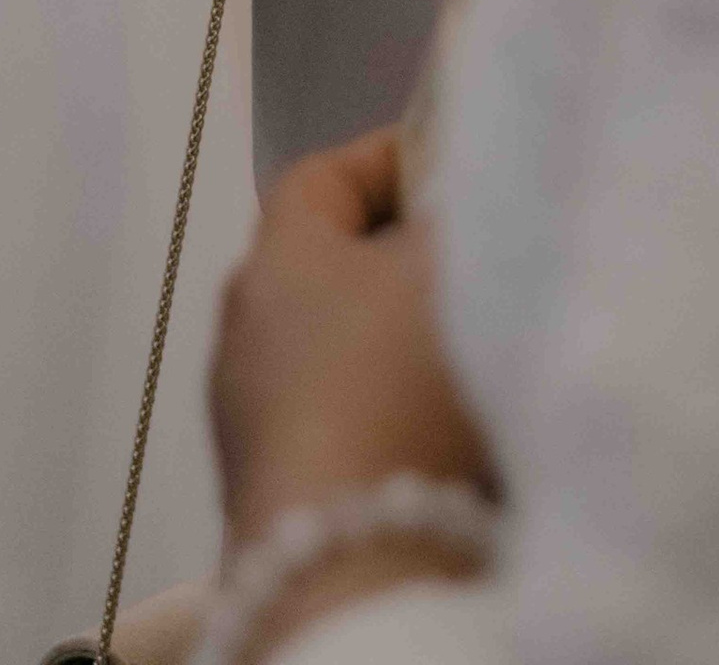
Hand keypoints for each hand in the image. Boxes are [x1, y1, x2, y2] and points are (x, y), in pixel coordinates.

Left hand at [211, 127, 494, 553]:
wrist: (347, 563)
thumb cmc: (396, 386)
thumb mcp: (453, 263)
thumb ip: (461, 209)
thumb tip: (463, 198)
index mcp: (275, 257)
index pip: (320, 175)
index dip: (388, 155)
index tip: (453, 159)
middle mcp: (243, 332)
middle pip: (327, 264)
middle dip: (401, 256)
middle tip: (475, 255)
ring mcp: (248, 422)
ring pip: (333, 349)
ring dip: (397, 342)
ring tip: (472, 349)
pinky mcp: (273, 494)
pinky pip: (338, 422)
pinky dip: (388, 414)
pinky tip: (446, 434)